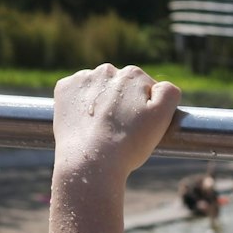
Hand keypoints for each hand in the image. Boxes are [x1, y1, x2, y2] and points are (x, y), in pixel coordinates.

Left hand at [52, 65, 180, 187]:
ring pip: (99, 88)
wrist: (89, 163)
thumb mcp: (162, 118)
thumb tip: (159, 84)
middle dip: (123, 102)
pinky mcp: (64, 89)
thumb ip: (169, 92)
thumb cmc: (129, 145)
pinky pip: (77, 92)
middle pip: (121, 85)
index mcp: (134, 74)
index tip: (139, 126)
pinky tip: (85, 122)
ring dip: (102, 101)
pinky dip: (81, 104)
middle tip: (121, 129)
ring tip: (102, 128)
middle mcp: (107, 70)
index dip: (146, 108)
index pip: (146, 88)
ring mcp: (82, 78)